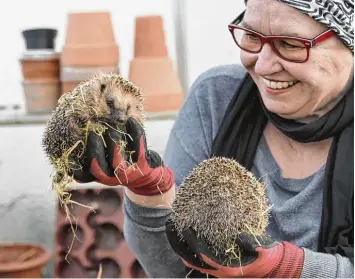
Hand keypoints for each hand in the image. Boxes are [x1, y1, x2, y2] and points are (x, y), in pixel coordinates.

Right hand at [72, 117, 174, 195]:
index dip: (74, 164)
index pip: (82, 174)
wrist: (149, 176)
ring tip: (112, 129)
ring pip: (117, 162)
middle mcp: (112, 178)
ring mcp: (128, 174)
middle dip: (94, 149)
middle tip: (93, 133)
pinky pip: (139, 149)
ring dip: (113, 142)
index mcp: (100, 175)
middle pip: (97, 167)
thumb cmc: (123, 161)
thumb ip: (97, 147)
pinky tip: (131, 121)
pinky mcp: (143, 166)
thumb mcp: (108, 159)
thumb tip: (80, 122)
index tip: (73, 144)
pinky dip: (135, 132)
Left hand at [165, 219, 303, 277]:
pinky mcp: (219, 267)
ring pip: (194, 262)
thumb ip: (251, 242)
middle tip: (170, 228)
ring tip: (174, 233)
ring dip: (183, 249)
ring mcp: (217, 270)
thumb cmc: (267, 257)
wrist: (273, 267)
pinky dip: (191, 252)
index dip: (193, 241)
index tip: (185, 226)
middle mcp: (218, 271)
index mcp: (227, 267)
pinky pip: (200, 261)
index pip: (203, 253)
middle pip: (192, 260)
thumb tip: (238, 235)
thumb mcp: (262, 249)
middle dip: (180, 245)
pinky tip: (187, 241)